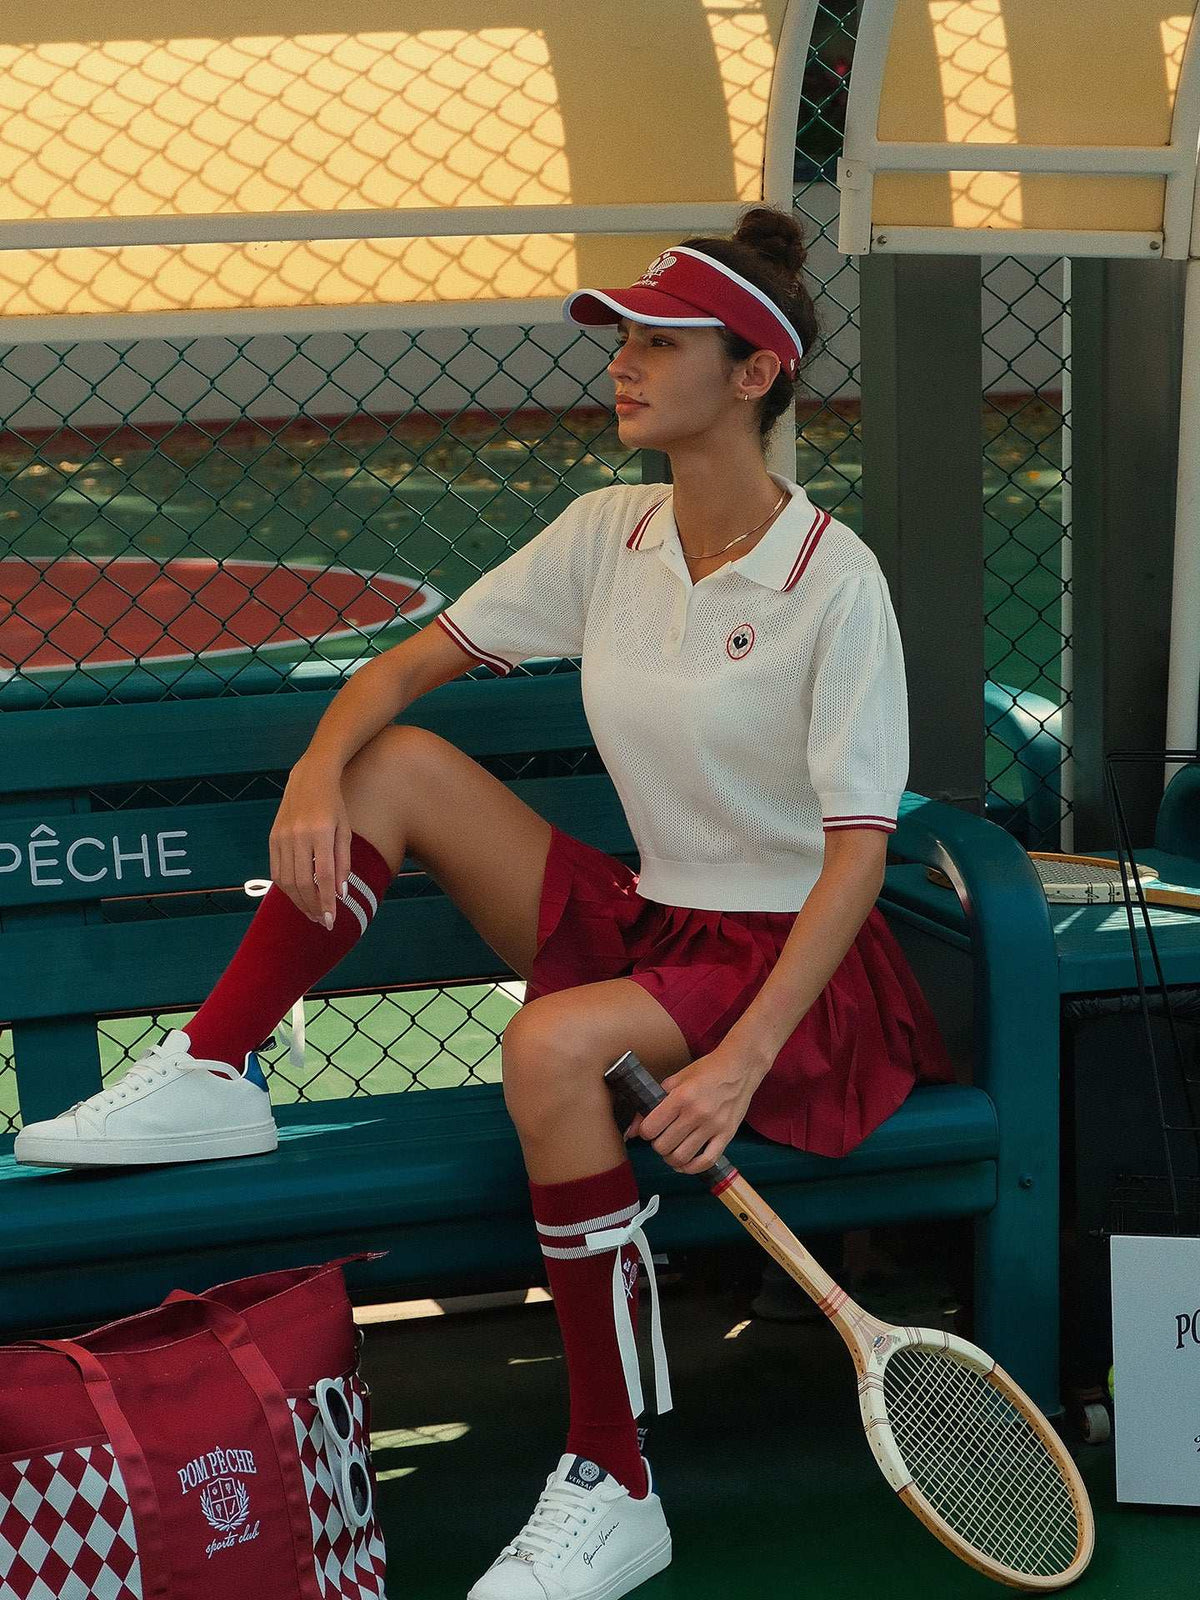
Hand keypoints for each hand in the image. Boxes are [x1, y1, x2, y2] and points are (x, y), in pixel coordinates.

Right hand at [268, 759, 351, 927]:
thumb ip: (343, 863)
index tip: (331, 920)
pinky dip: (286, 888)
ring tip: (311, 912)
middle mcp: (297, 835)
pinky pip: (276, 870)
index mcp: (320, 832)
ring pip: (286, 880)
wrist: (309, 778)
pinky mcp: (272, 838)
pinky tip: (297, 896)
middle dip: (312, 906)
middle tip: (322, 921)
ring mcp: (281, 837)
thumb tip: (340, 894)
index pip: (323, 876)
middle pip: (302, 882)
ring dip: (298, 901)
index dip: (327, 901)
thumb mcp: (345, 831)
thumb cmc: (334, 806)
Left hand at [623, 1044, 768, 1174]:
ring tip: (672, 1150)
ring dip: (671, 1158)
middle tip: (662, 1137)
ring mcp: (713, 1126)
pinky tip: (685, 1163)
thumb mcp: (676, 1079)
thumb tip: (632, 1129)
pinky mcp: (727, 1135)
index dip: (645, 1131)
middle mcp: (696, 1113)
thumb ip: (652, 1102)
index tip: (649, 1128)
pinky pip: (707, 1162)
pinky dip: (692, 1168)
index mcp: (681, 1097)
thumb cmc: (707, 1071)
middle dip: (657, 1145)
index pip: (650, 1129)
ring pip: (681, 1158)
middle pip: (663, 1146)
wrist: (740, 1067)